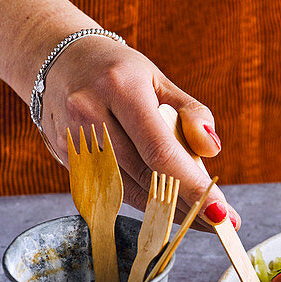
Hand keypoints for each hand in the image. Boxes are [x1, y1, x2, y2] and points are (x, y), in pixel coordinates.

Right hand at [39, 35, 239, 228]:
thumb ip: (191, 112)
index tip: (220, 211)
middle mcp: (90, 113)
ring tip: (199, 217)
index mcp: (120, 87)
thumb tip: (212, 151)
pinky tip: (166, 206)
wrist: (59, 60)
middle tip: (220, 221)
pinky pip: (111, 189)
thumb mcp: (160, 80)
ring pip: (127, 190)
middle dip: (186, 204)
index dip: (191, 186)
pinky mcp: (67, 157)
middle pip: (144, 175)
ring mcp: (73, 139)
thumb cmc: (120, 72)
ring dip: (166, 209)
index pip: (160, 150)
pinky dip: (142, 200)